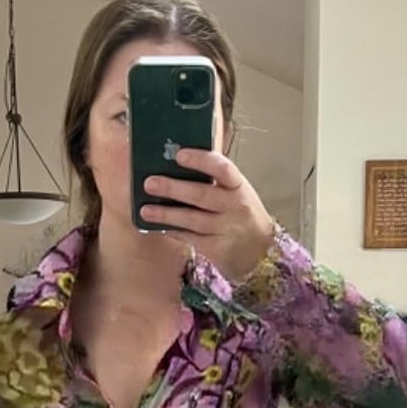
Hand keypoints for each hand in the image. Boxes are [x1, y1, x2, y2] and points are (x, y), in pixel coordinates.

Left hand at [140, 149, 274, 282]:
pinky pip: (190, 237)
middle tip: (150, 182)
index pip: (222, 168)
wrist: (261, 252)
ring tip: (145, 210)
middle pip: (202, 194)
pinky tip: (157, 226)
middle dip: (174, 188)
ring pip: (192, 219)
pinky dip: (173, 230)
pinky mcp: (216, 248)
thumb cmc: (241, 214)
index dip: (201, 160)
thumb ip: (215, 180)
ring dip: (167, 214)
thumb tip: (177, 164)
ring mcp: (226, 229)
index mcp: (239, 186)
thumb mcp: (236, 193)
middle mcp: (235, 206)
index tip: (179, 155)